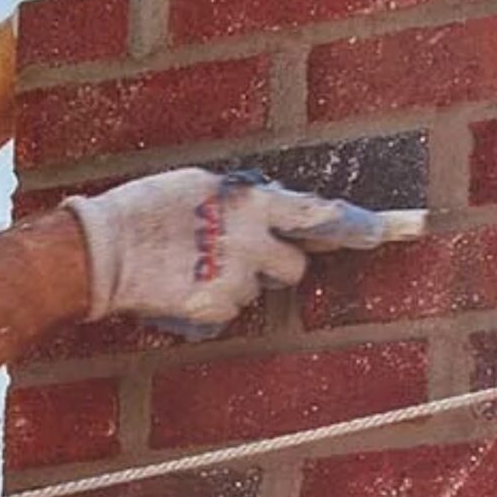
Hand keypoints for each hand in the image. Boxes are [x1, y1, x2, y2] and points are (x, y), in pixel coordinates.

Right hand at [60, 169, 420, 338]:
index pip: (317, 214)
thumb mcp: (197, 186)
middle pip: (296, 266)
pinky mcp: (216, 310)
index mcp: (251, 204)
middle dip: (279, 264)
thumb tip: (265, 211)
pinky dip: (213, 301)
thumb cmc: (144, 209)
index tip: (394, 231)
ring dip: (239, 282)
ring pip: (258, 290)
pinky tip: (182, 284)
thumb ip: (240, 201)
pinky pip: (229, 310)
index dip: (356, 224)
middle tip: (243, 255)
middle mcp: (252, 243)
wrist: (102, 251)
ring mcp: (235, 280)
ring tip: (195, 265)